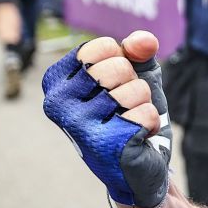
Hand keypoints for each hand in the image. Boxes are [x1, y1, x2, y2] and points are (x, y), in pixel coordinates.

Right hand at [42, 30, 172, 207]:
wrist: (138, 165)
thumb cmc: (130, 114)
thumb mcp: (135, 75)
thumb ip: (138, 51)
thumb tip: (144, 42)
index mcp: (57, 81)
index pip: (102, 47)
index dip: (122, 61)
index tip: (116, 83)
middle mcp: (57, 103)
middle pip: (118, 67)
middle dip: (134, 84)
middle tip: (125, 107)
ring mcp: (77, 126)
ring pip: (134, 90)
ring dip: (142, 105)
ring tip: (129, 121)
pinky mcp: (103, 146)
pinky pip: (145, 114)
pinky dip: (150, 124)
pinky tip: (136, 138)